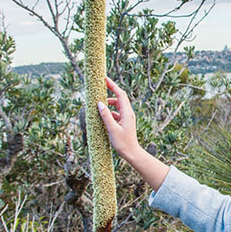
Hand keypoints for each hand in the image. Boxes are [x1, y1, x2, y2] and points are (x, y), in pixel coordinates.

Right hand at [96, 76, 169, 190]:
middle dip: (110, 91)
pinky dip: (110, 111)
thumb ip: (106, 116)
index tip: (105, 79)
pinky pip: (117, 112)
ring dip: (109, 103)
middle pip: (119, 97)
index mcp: (127, 113)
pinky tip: (103, 115)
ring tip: (99, 104)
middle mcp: (128, 113)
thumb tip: (100, 103)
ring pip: (118, 105)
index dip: (113, 85)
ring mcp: (127, 117)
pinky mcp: (124, 122)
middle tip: (100, 86)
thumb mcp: (112, 129)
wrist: (132, 153)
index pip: (120, 94)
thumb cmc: (123, 143)